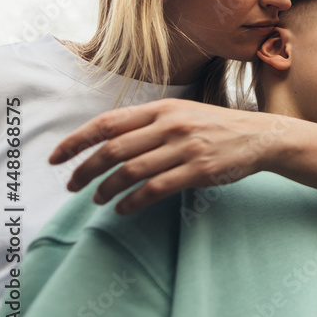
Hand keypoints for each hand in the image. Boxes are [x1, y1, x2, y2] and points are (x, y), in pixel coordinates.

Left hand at [50, 98, 287, 213]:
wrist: (260, 136)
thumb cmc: (217, 127)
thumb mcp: (183, 113)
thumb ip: (149, 122)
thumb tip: (107, 141)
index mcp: (163, 108)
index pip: (108, 123)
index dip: (76, 141)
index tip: (56, 157)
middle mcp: (171, 125)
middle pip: (113, 149)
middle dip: (84, 170)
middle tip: (71, 185)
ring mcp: (186, 148)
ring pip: (131, 171)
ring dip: (106, 189)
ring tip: (96, 199)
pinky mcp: (198, 170)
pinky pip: (155, 189)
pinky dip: (132, 202)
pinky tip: (123, 209)